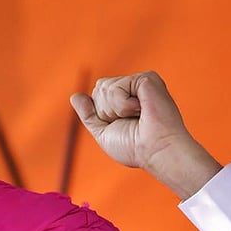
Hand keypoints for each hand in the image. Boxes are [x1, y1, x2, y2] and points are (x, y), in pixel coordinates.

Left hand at [70, 72, 220, 198]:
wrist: (155, 151)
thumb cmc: (134, 148)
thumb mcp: (103, 133)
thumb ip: (89, 115)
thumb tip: (75, 96)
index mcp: (125, 100)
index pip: (97, 95)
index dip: (102, 115)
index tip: (123, 127)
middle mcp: (134, 89)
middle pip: (99, 88)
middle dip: (106, 111)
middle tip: (130, 122)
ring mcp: (141, 83)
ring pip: (104, 87)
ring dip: (115, 110)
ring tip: (137, 117)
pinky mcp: (147, 79)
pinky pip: (117, 87)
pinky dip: (123, 105)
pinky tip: (141, 111)